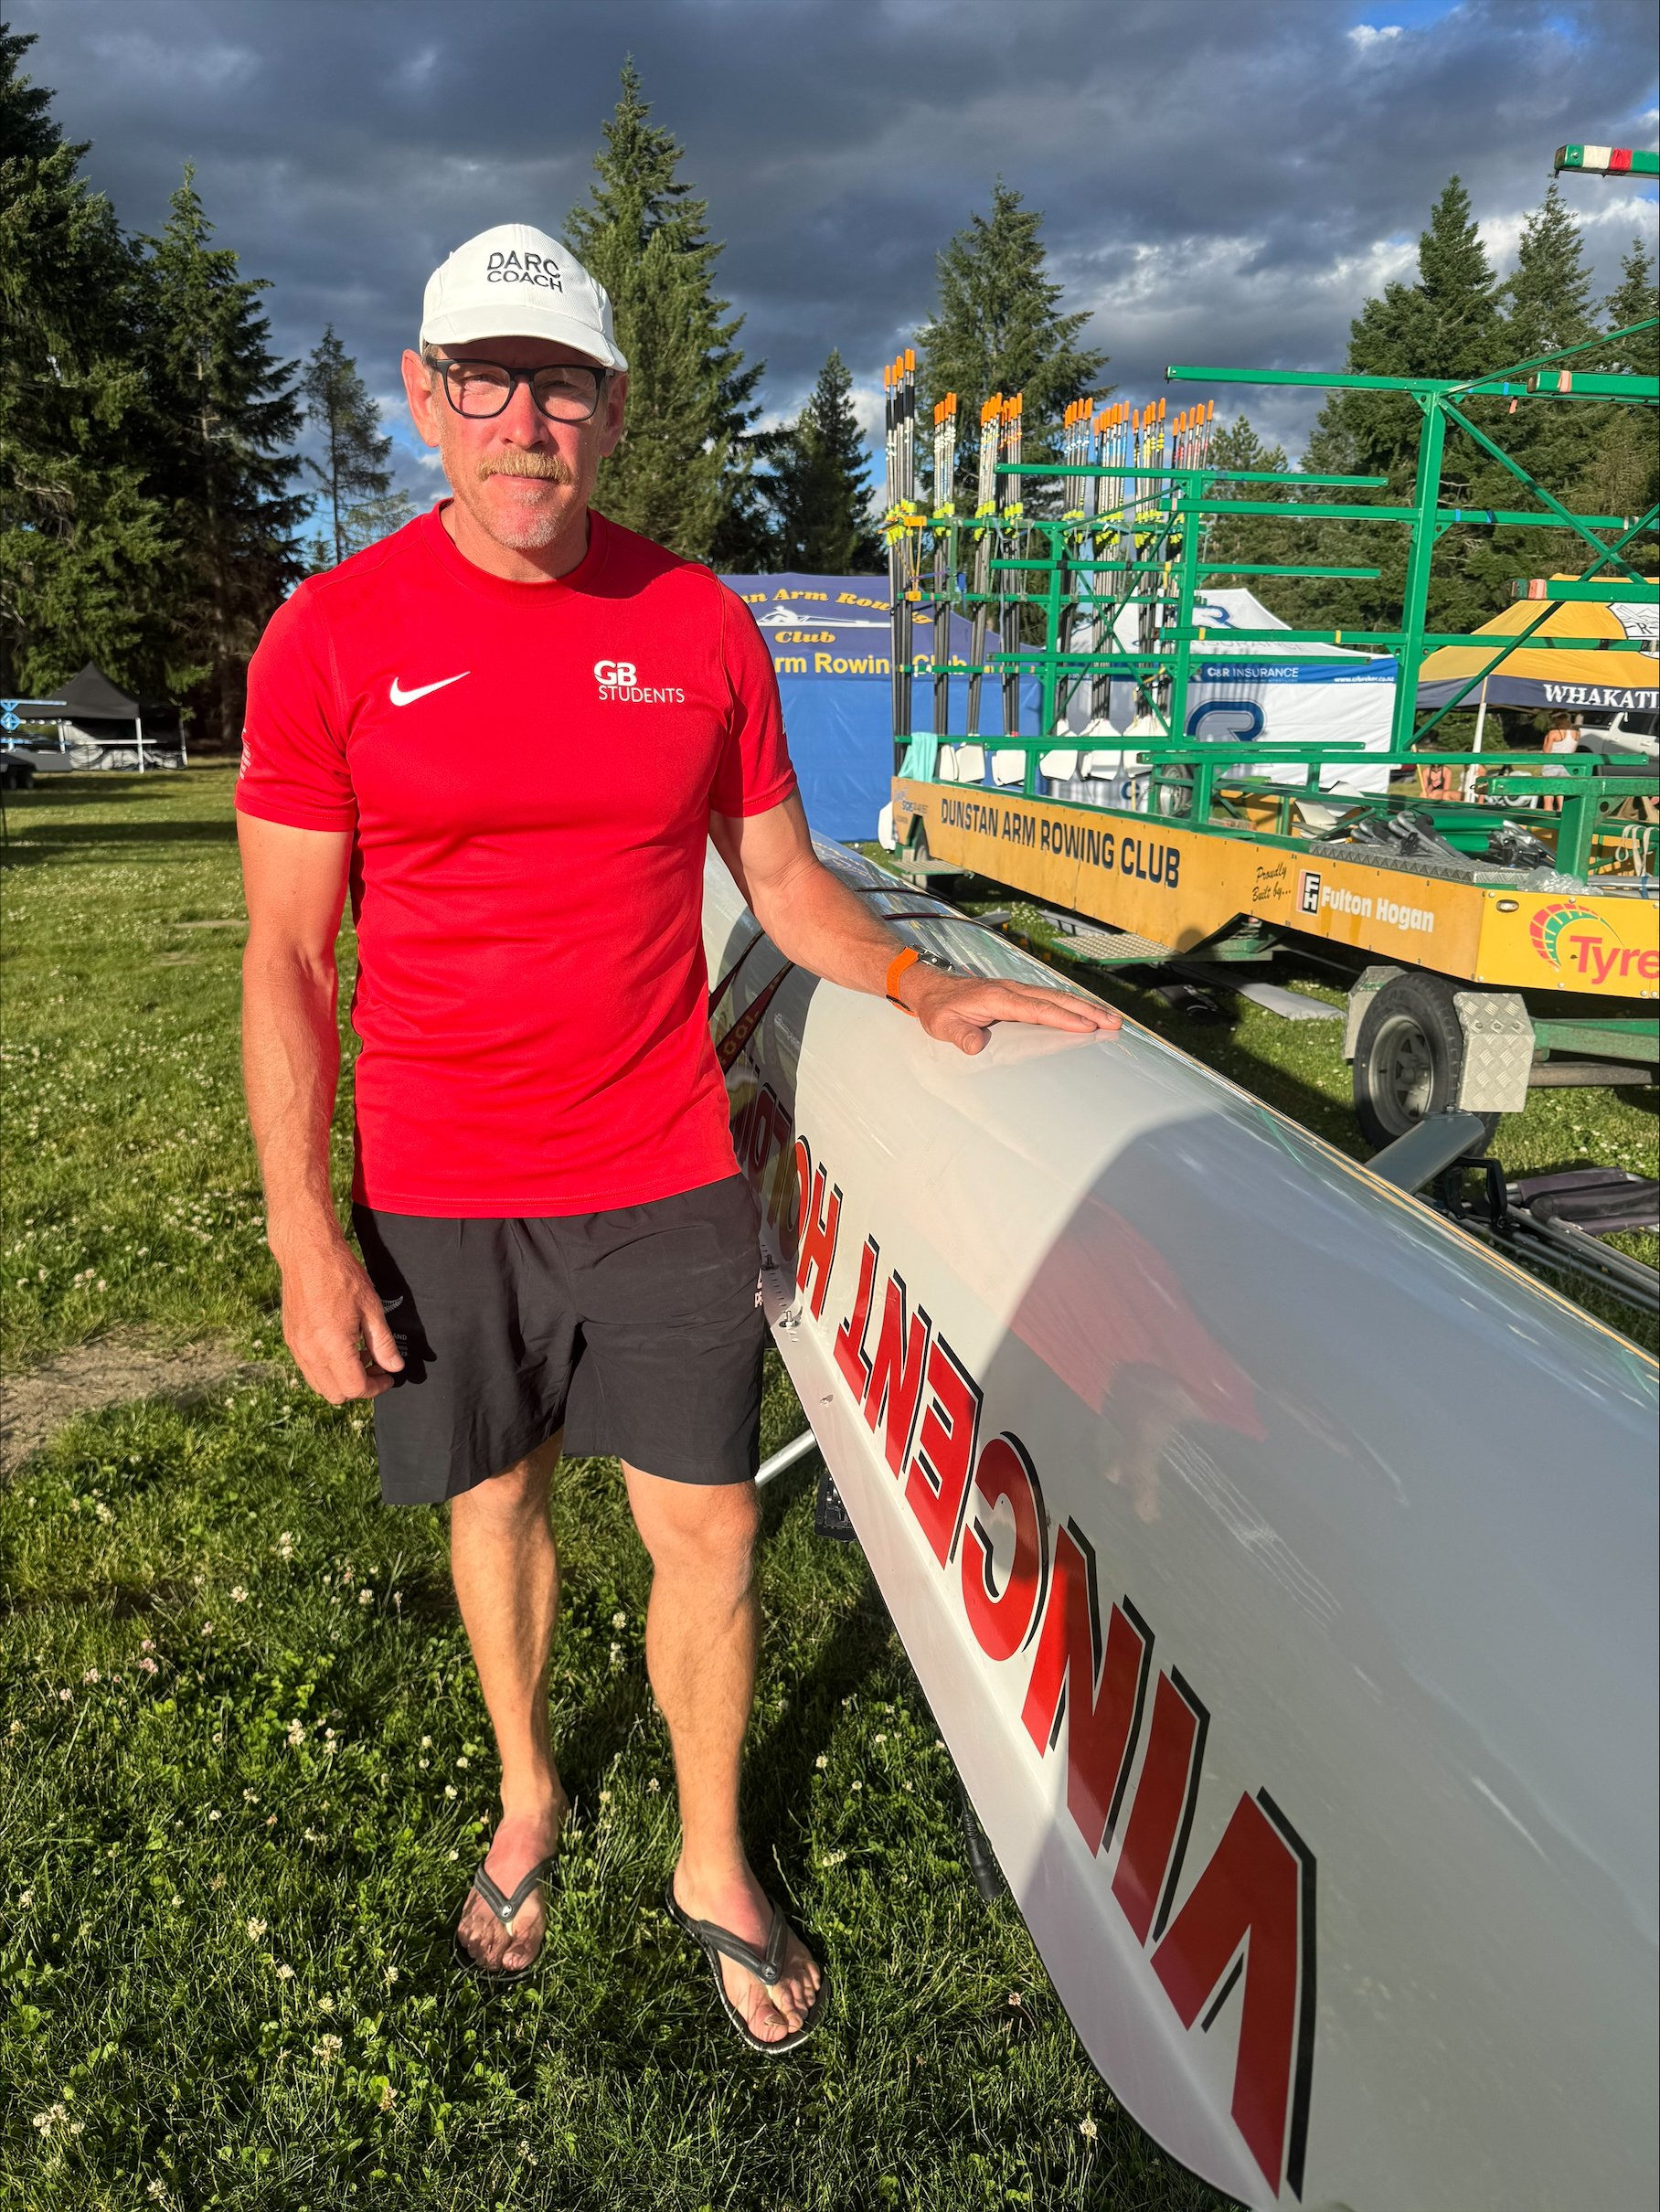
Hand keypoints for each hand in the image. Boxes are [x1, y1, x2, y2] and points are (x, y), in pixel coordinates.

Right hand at [272, 1223, 404, 1402]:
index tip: (388, 1377)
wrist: (307, 1253)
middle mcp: (310, 1352)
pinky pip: (308, 1368)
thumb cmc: (341, 1275)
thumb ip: (383, 1343)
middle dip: (359, 1387)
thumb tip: (394, 1367)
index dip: (376, 1388)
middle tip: (377, 1367)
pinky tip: (342, 1346)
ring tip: (361, 1355)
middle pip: (335, 1394)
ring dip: (341, 1379)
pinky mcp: (290, 1339)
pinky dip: (326, 1368)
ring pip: (319, 1384)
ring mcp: (296, 1347)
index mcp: (332, 1346)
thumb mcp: (371, 1308)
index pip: (354, 1388)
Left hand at [898, 965, 1121, 1055]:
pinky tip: (1089, 1014)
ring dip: (1086, 1007)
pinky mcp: (1020, 995)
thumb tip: (975, 1046)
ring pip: (1058, 997)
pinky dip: (1074, 1005)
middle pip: (1057, 999)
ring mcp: (1018, 990)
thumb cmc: (939, 1009)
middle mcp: (1013, 990)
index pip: (1037, 1009)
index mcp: (998, 998)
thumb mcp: (942, 1026)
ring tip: (1113, 1020)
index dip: (1063, 1018)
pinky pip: (1052, 999)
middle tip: (1114, 1024)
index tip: (1087, 1027)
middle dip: (1087, 1011)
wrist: (931, 988)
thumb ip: (960, 1036)